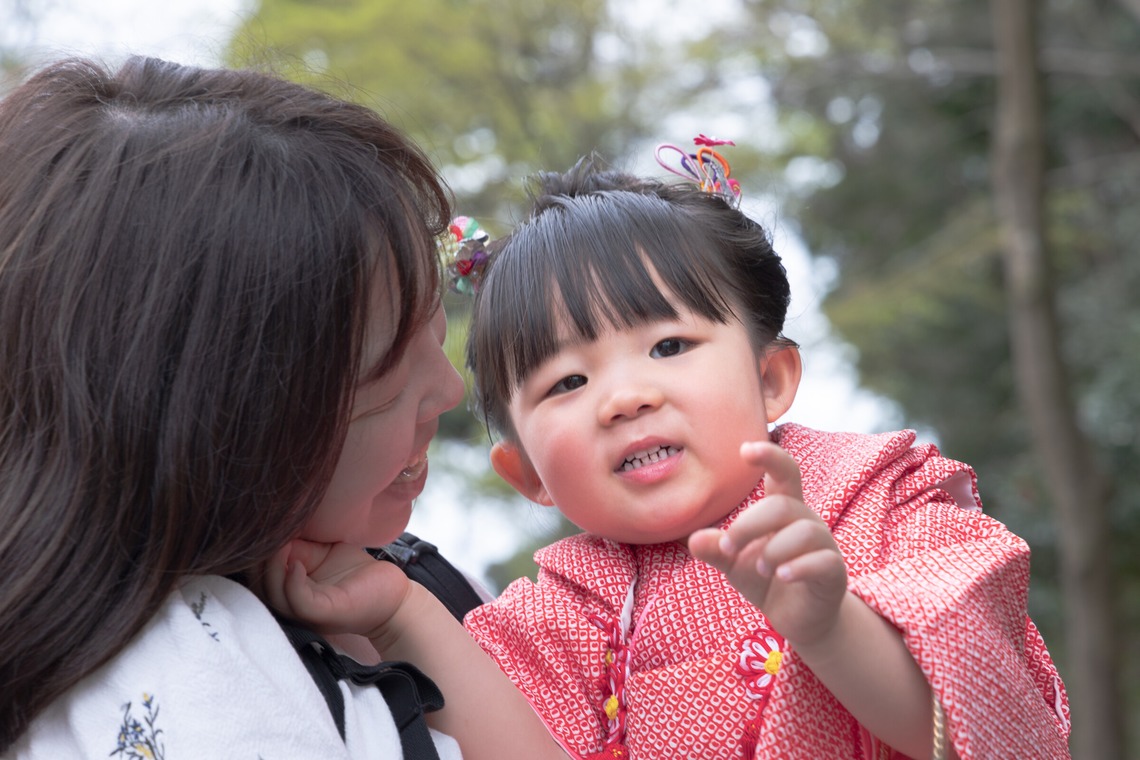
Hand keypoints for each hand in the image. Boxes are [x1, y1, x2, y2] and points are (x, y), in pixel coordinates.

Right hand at [257, 539, 411, 641]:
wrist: (392, 592)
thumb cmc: (357, 572)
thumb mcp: (322, 550)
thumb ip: (298, 542)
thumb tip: (276, 524)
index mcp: (290, 588)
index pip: (258, 574)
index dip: (255, 552)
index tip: (261, 527)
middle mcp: (294, 604)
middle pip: (260, 586)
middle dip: (257, 560)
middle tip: (266, 535)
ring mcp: (309, 612)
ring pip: (275, 596)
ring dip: (272, 570)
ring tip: (278, 546)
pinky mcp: (325, 613)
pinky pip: (300, 602)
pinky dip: (292, 583)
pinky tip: (297, 564)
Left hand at [688, 440, 847, 646]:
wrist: (797, 617)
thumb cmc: (765, 578)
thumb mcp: (734, 562)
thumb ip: (717, 548)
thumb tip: (692, 539)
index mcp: (783, 510)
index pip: (784, 471)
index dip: (769, 456)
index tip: (745, 449)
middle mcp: (807, 521)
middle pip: (783, 505)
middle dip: (749, 524)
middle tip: (728, 547)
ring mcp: (824, 546)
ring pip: (804, 531)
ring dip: (773, 549)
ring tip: (760, 568)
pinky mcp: (834, 572)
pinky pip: (823, 561)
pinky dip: (799, 567)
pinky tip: (781, 576)